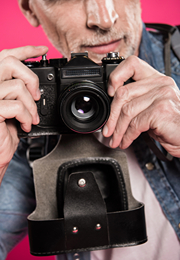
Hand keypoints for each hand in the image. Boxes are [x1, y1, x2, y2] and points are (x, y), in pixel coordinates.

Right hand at [0, 46, 47, 178]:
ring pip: (17, 87)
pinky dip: (27, 117)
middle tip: (36, 94)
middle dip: (30, 78)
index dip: (25, 49)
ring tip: (31, 118)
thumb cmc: (3, 132)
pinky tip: (25, 124)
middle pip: (9, 62)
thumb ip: (17, 90)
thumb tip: (35, 83)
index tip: (42, 50)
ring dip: (31, 105)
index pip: (5, 55)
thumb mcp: (13, 106)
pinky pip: (17, 106)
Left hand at [103, 55, 179, 157]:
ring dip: (118, 130)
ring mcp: (162, 95)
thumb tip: (112, 110)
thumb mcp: (152, 108)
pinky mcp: (161, 110)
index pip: (132, 64)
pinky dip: (127, 136)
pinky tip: (126, 141)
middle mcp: (160, 83)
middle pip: (123, 93)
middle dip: (111, 116)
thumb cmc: (171, 125)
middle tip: (107, 130)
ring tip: (115, 140)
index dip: (116, 76)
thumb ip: (136, 102)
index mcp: (156, 79)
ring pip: (127, 111)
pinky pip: (135, 123)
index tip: (109, 93)